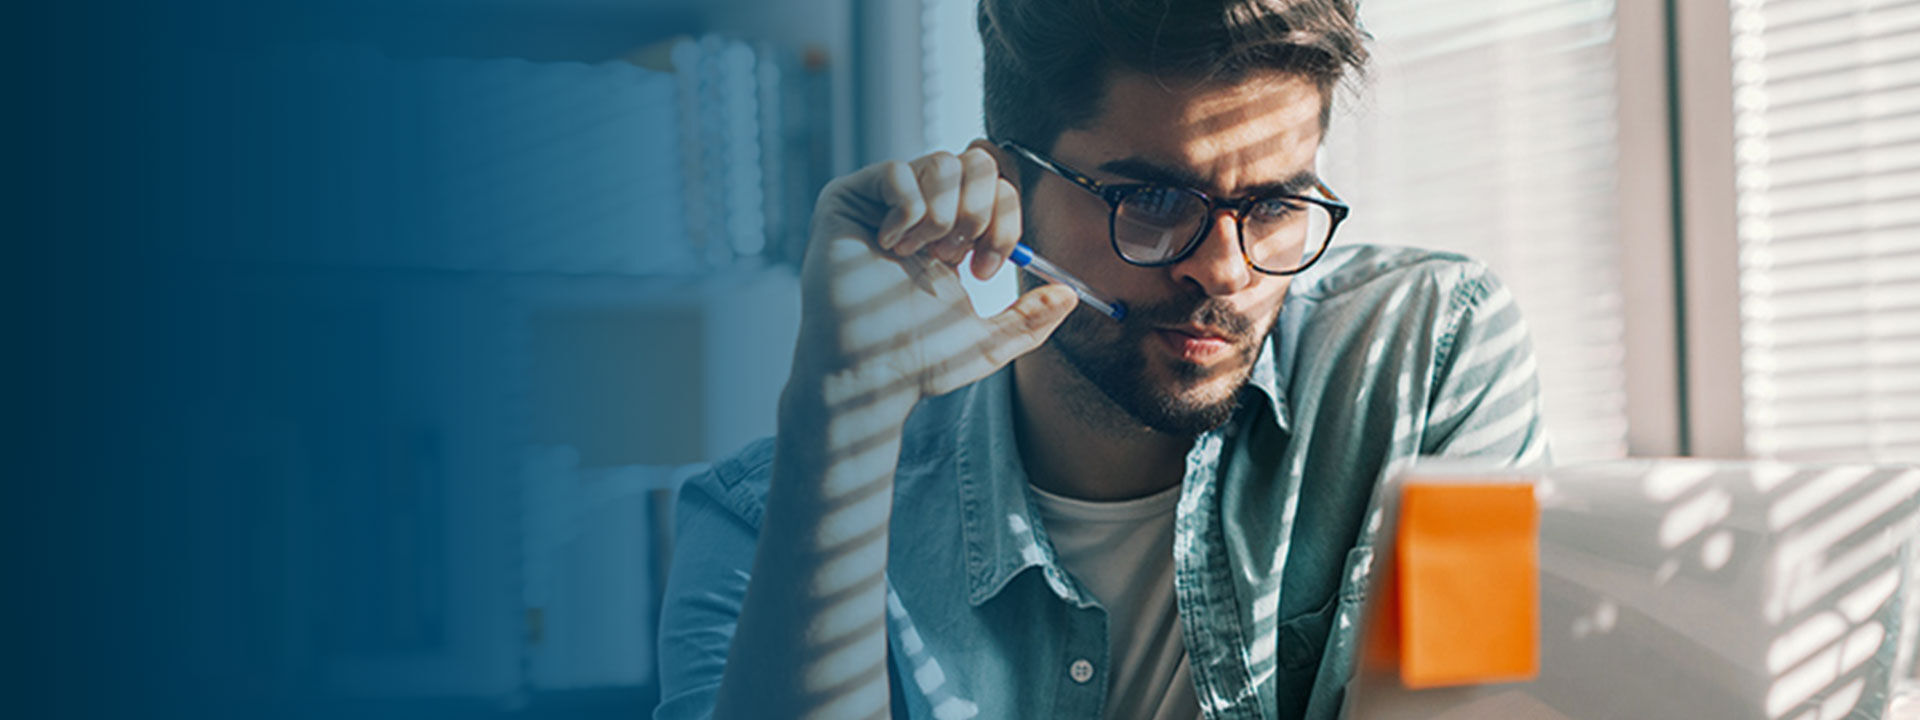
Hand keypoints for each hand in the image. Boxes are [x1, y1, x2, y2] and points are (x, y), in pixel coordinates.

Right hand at [794, 145, 1077, 416]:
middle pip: (976, 161)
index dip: (1006, 220)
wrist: (867, 375)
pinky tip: (890, 246)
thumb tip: (1071, 296)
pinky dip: (906, 212)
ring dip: (943, 217)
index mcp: (953, 233)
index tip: (985, 270)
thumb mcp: (987, 342)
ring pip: (941, 162)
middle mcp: (920, 209)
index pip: (998, 186)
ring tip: (920, 254)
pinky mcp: (846, 198)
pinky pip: (897, 171)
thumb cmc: (915, 361)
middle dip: (979, 212)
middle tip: (957, 257)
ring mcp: (882, 201)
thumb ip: (1029, 319)